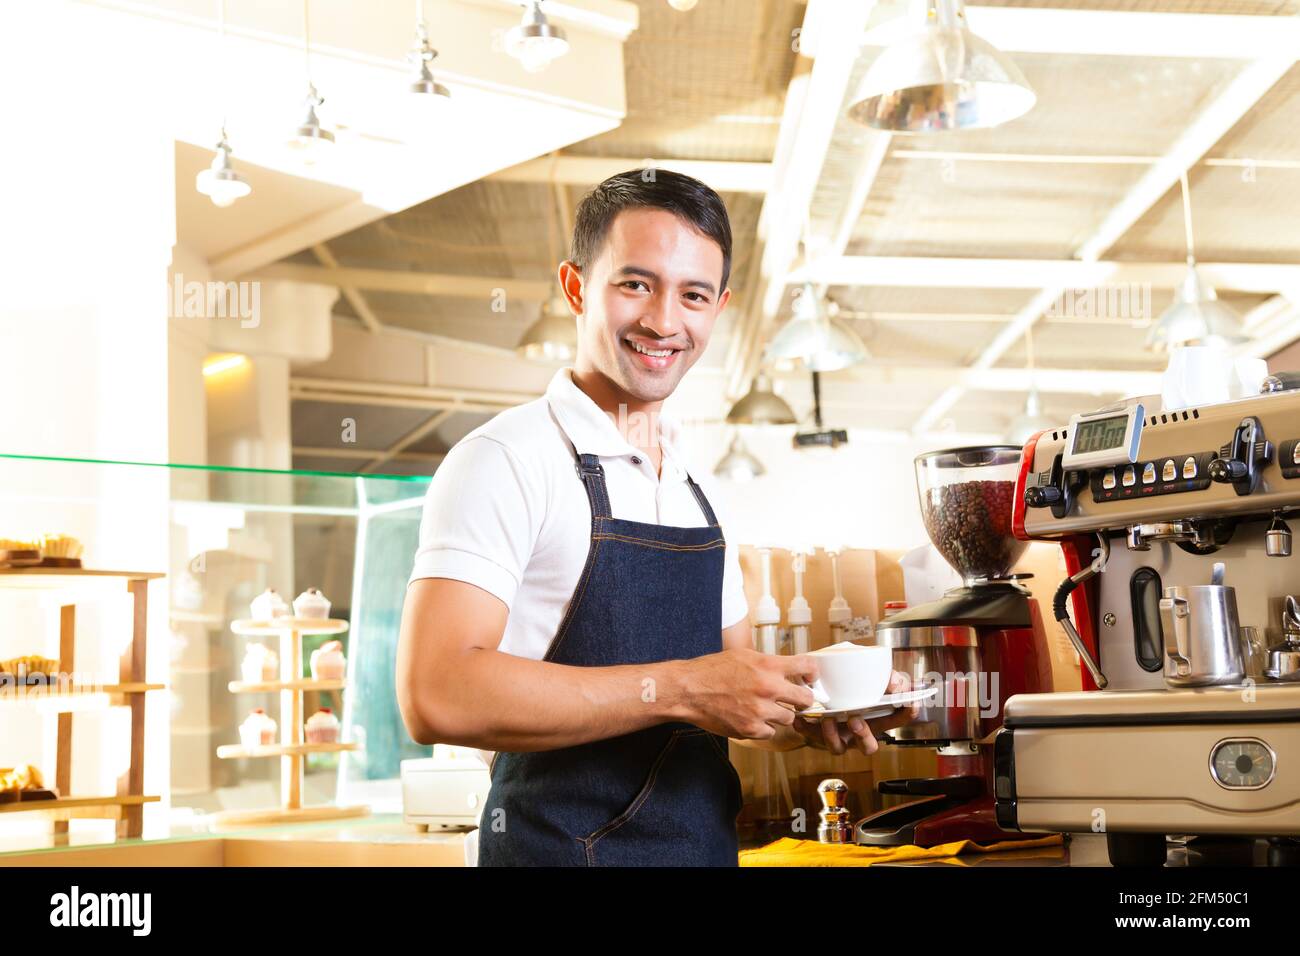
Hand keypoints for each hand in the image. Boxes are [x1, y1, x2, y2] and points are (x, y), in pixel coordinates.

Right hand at [676, 647, 818, 740]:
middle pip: (806, 699)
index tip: (810, 678)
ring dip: (780, 714)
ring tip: (763, 707)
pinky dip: (764, 727)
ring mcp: (760, 711)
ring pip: (789, 718)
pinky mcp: (751, 730)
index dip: (812, 673)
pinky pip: (770, 732)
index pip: (807, 666)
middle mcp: (768, 688)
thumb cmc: (712, 670)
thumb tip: (788, 670)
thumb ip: (768, 663)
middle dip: (802, 699)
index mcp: (768, 666)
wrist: (689, 690)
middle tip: (795, 699)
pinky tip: (751, 718)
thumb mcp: (744, 656)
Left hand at [792, 670, 918, 755]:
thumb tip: (895, 683)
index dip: (907, 714)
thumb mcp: (874, 676)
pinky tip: (802, 719)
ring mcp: (839, 735)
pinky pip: (811, 737)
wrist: (820, 687)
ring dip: (832, 735)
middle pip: (869, 746)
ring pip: (838, 747)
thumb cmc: (853, 685)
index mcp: (877, 718)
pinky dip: (806, 728)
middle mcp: (859, 731)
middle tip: (855, 720)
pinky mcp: (817, 734)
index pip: (898, 720)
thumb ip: (889, 677)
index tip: (911, 705)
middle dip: (863, 736)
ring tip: (826, 718)